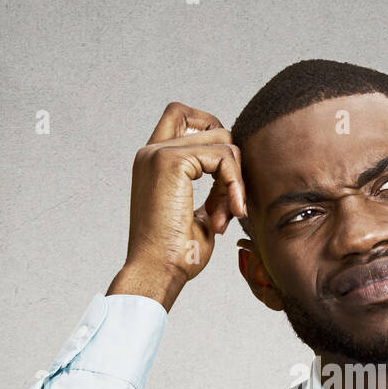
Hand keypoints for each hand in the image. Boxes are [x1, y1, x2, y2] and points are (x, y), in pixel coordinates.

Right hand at [107, 102, 246, 309]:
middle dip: (231, 163)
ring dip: (235, 180)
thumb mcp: (199, 215)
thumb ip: (213, 188)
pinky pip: (224, 157)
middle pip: (212, 126)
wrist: (156, 272)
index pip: (183, 116)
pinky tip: (229, 214)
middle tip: (228, 205)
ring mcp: (159, 154)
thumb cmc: (176, 254)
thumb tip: (236, 174)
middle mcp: (151, 151)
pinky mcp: (171, 162)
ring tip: (224, 217)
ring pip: (223, 141)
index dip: (213, 134)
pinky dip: (234, 184)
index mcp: (153, 161)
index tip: (223, 181)